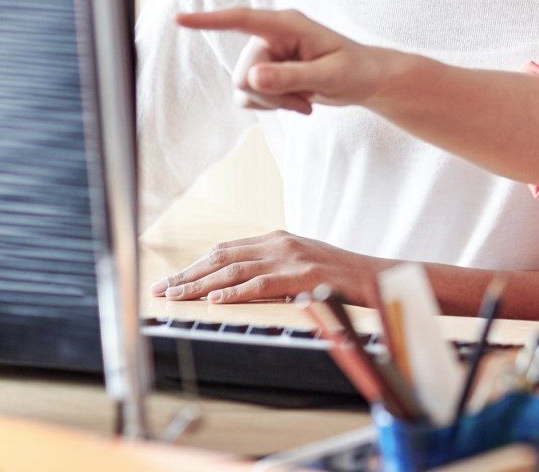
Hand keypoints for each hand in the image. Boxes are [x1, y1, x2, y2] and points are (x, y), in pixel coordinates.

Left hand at [151, 231, 383, 305]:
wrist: (376, 277)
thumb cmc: (339, 277)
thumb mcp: (300, 267)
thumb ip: (272, 270)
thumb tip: (238, 285)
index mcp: (277, 239)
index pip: (225, 250)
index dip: (195, 266)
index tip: (172, 281)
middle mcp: (279, 243)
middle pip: (222, 257)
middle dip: (188, 275)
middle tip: (161, 290)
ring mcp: (291, 257)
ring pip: (235, 270)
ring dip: (202, 285)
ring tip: (177, 296)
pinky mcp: (302, 275)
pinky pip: (262, 284)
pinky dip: (235, 291)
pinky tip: (216, 299)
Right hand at [177, 7, 403, 114]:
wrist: (365, 80)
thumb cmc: (354, 70)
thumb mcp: (329, 76)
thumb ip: (290, 77)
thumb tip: (250, 80)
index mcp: (287, 24)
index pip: (242, 20)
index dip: (210, 21)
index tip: (180, 20)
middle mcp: (271, 36)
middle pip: (244, 72)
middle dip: (271, 94)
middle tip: (305, 99)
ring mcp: (266, 54)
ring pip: (243, 88)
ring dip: (273, 103)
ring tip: (305, 100)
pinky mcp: (265, 72)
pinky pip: (248, 96)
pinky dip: (270, 106)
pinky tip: (299, 102)